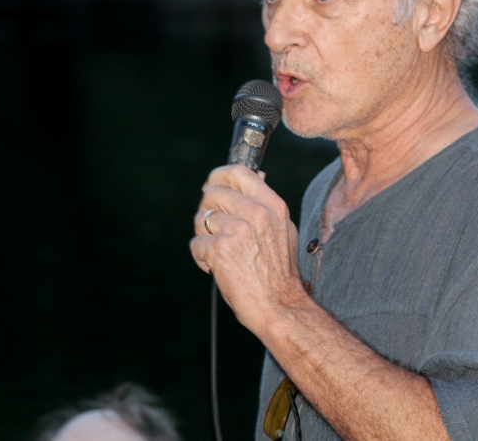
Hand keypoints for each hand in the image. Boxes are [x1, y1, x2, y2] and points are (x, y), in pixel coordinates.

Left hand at [190, 165, 308, 333]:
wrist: (279, 305)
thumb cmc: (278, 272)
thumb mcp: (282, 229)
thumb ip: (265, 203)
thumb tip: (256, 175)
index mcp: (272, 204)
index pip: (238, 172)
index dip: (219, 176)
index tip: (212, 186)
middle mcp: (256, 212)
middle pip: (212, 193)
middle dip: (207, 210)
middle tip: (215, 230)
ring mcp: (238, 230)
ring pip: (201, 219)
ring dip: (204, 237)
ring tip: (219, 253)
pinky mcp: (220, 249)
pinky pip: (195, 244)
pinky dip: (200, 258)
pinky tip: (215, 267)